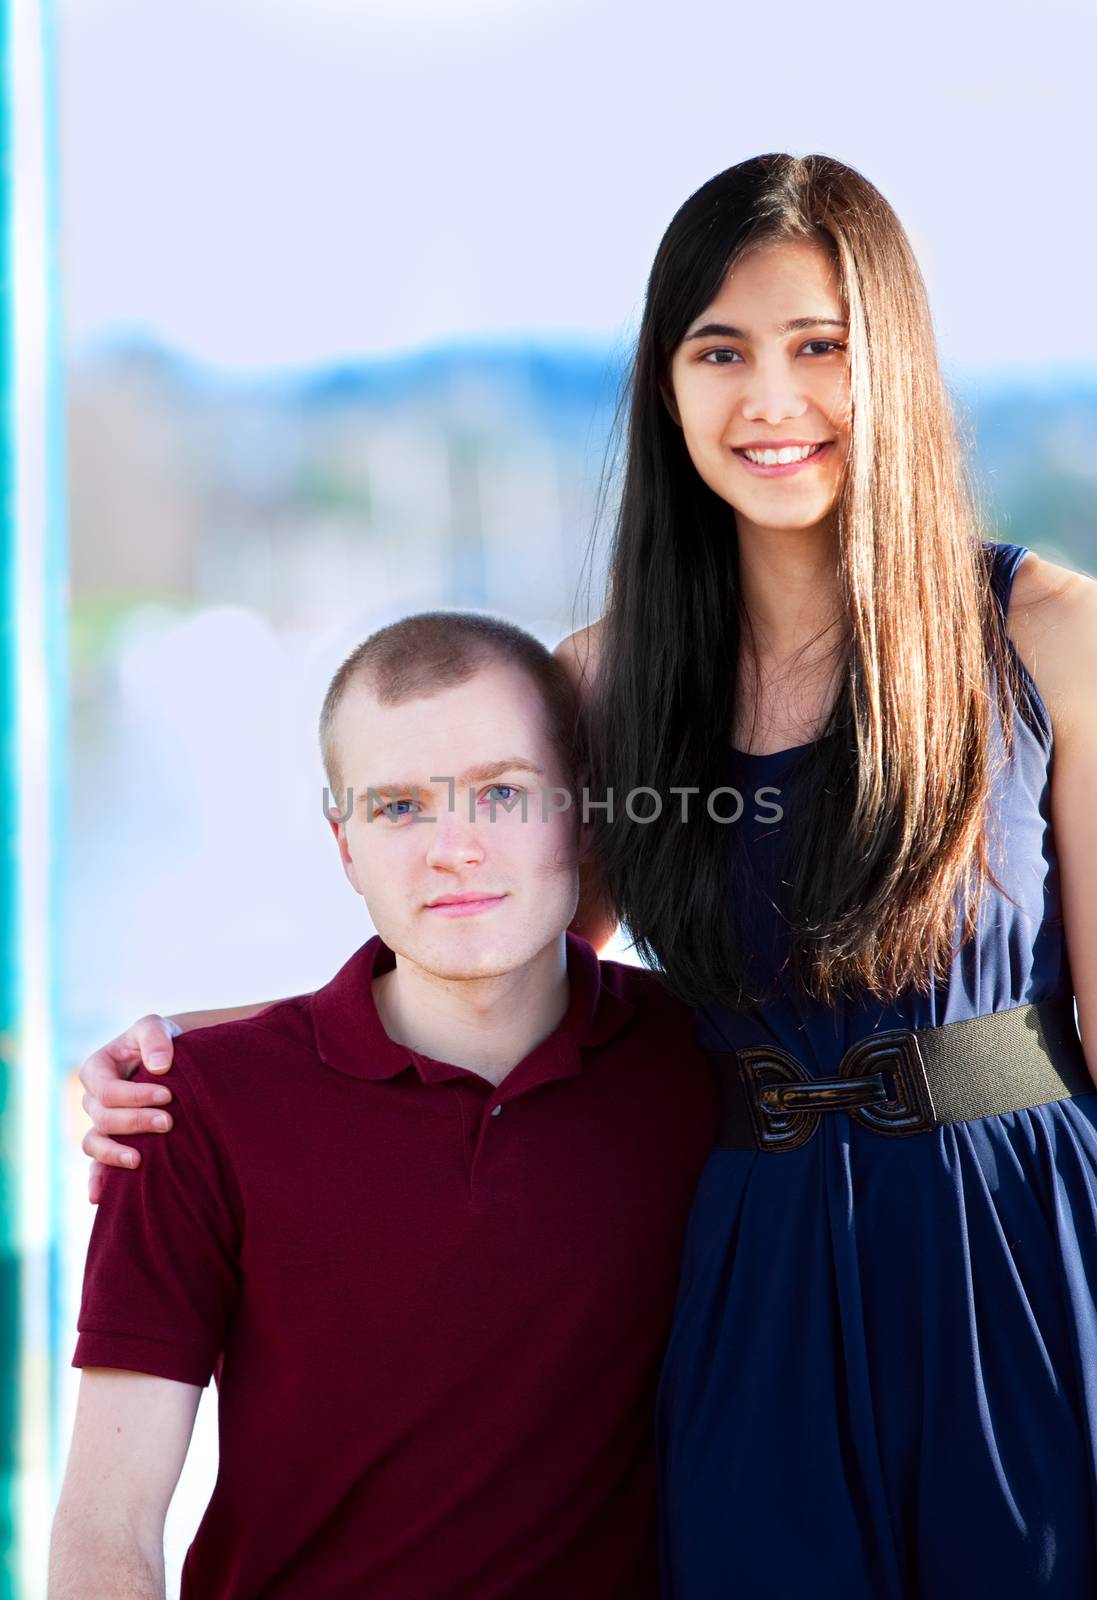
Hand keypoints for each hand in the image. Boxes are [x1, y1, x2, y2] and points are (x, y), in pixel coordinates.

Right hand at [78, 1016, 180, 1202]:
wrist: (174, 1060)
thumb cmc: (162, 1042)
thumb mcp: (157, 1027)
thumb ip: (155, 1038)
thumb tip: (158, 1067)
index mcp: (96, 1069)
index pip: (107, 1091)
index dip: (134, 1096)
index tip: (168, 1095)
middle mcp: (93, 1099)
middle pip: (103, 1119)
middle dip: (135, 1122)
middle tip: (169, 1122)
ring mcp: (101, 1124)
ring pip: (94, 1145)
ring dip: (114, 1154)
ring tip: (140, 1160)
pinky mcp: (113, 1142)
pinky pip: (97, 1166)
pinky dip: (97, 1181)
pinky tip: (100, 1198)